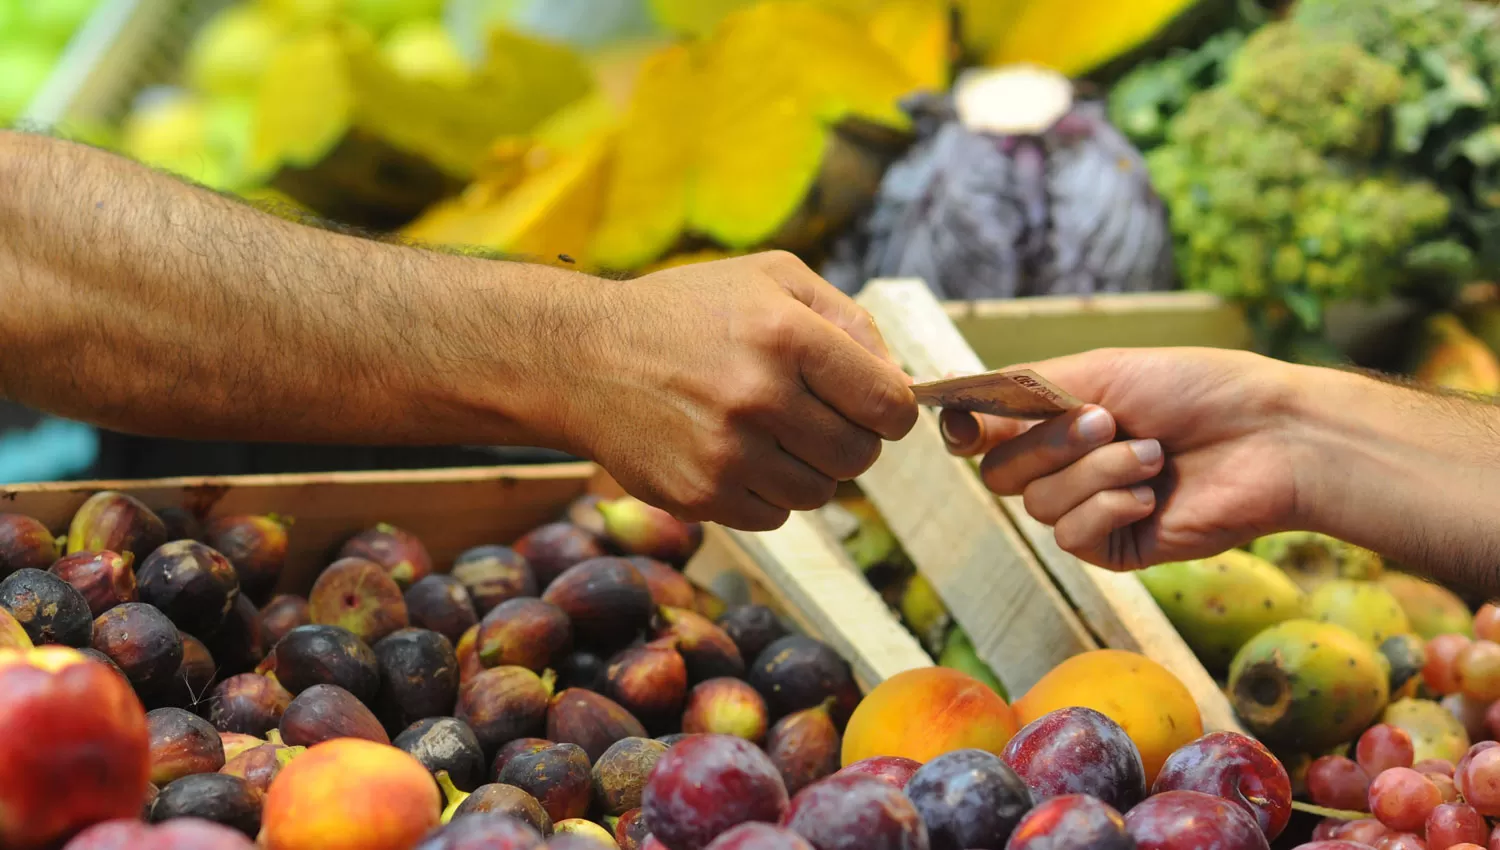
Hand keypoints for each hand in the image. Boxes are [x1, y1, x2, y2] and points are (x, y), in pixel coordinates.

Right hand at [557, 251, 917, 530]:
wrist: (583, 358)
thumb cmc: (688, 312)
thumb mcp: (772, 279)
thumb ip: (849, 321)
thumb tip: (904, 384)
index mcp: (786, 335)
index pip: (890, 404)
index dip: (892, 409)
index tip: (872, 405)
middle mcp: (759, 396)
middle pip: (860, 456)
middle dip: (851, 439)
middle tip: (815, 416)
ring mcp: (728, 453)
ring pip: (822, 492)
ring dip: (809, 468)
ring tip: (771, 432)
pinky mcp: (701, 496)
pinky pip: (776, 515)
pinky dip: (768, 492)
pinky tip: (737, 454)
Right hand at [940, 347, 1304, 568]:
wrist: (1271, 438)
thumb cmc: (1197, 389)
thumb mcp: (1104, 371)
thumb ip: (1026, 391)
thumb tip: (952, 409)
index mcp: (1060, 417)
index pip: (986, 431)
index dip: (967, 429)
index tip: (962, 425)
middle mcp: (1067, 464)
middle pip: (1000, 472)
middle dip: (1049, 444)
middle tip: (1106, 421)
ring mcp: (1090, 507)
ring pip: (1038, 504)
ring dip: (1096, 473)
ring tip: (1153, 457)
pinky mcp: (1116, 547)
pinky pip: (1072, 535)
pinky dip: (1108, 508)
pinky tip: (1151, 496)